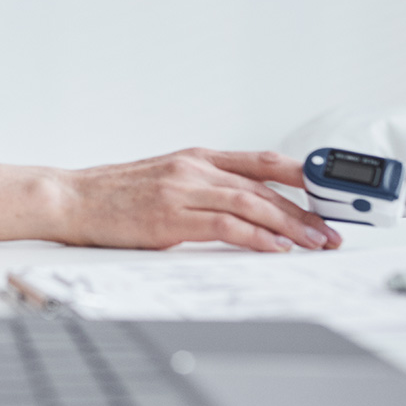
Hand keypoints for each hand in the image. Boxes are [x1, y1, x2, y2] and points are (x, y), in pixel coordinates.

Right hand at [59, 148, 341, 251]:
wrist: (72, 198)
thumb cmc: (115, 194)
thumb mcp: (165, 178)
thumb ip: (203, 186)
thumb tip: (247, 207)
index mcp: (195, 157)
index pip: (261, 161)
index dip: (301, 175)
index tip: (330, 193)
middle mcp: (193, 168)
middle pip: (264, 185)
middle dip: (305, 209)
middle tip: (333, 230)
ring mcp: (182, 190)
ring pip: (251, 203)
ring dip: (291, 225)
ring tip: (317, 242)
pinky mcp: (170, 216)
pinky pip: (225, 225)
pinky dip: (257, 237)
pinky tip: (276, 248)